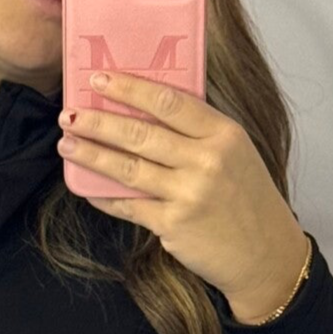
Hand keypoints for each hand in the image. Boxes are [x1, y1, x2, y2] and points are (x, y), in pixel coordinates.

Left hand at [58, 66, 310, 321]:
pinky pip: (129, 205)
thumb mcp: (236, 153)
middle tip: (69, 115)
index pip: (168, 102)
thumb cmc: (247, 199)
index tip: (99, 79)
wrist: (265, 254)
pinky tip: (86, 186)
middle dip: (98, 122)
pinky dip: (104, 195)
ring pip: (128, 168)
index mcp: (223, 134)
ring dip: (91, 156)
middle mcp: (206, 161)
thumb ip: (198, 132)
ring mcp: (188, 195)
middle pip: (140, 134)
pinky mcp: (173, 225)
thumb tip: (144, 110)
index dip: (129, 89)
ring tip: (66, 144)